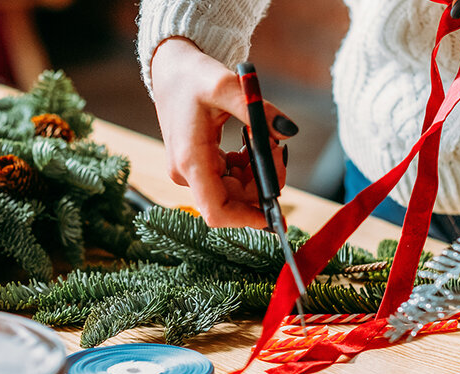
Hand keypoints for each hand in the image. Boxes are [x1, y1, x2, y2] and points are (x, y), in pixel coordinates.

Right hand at [150, 37, 296, 227]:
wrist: (170, 68)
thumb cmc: (192, 76)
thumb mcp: (226, 86)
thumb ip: (258, 111)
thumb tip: (288, 133)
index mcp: (190, 161)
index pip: (217, 211)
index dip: (247, 219)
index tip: (275, 212)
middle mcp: (187, 173)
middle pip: (233, 201)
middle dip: (262, 182)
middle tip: (279, 149)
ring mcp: (191, 171)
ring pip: (234, 190)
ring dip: (257, 172)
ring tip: (266, 139)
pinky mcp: (197, 165)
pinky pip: (229, 178)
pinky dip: (247, 166)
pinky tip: (251, 142)